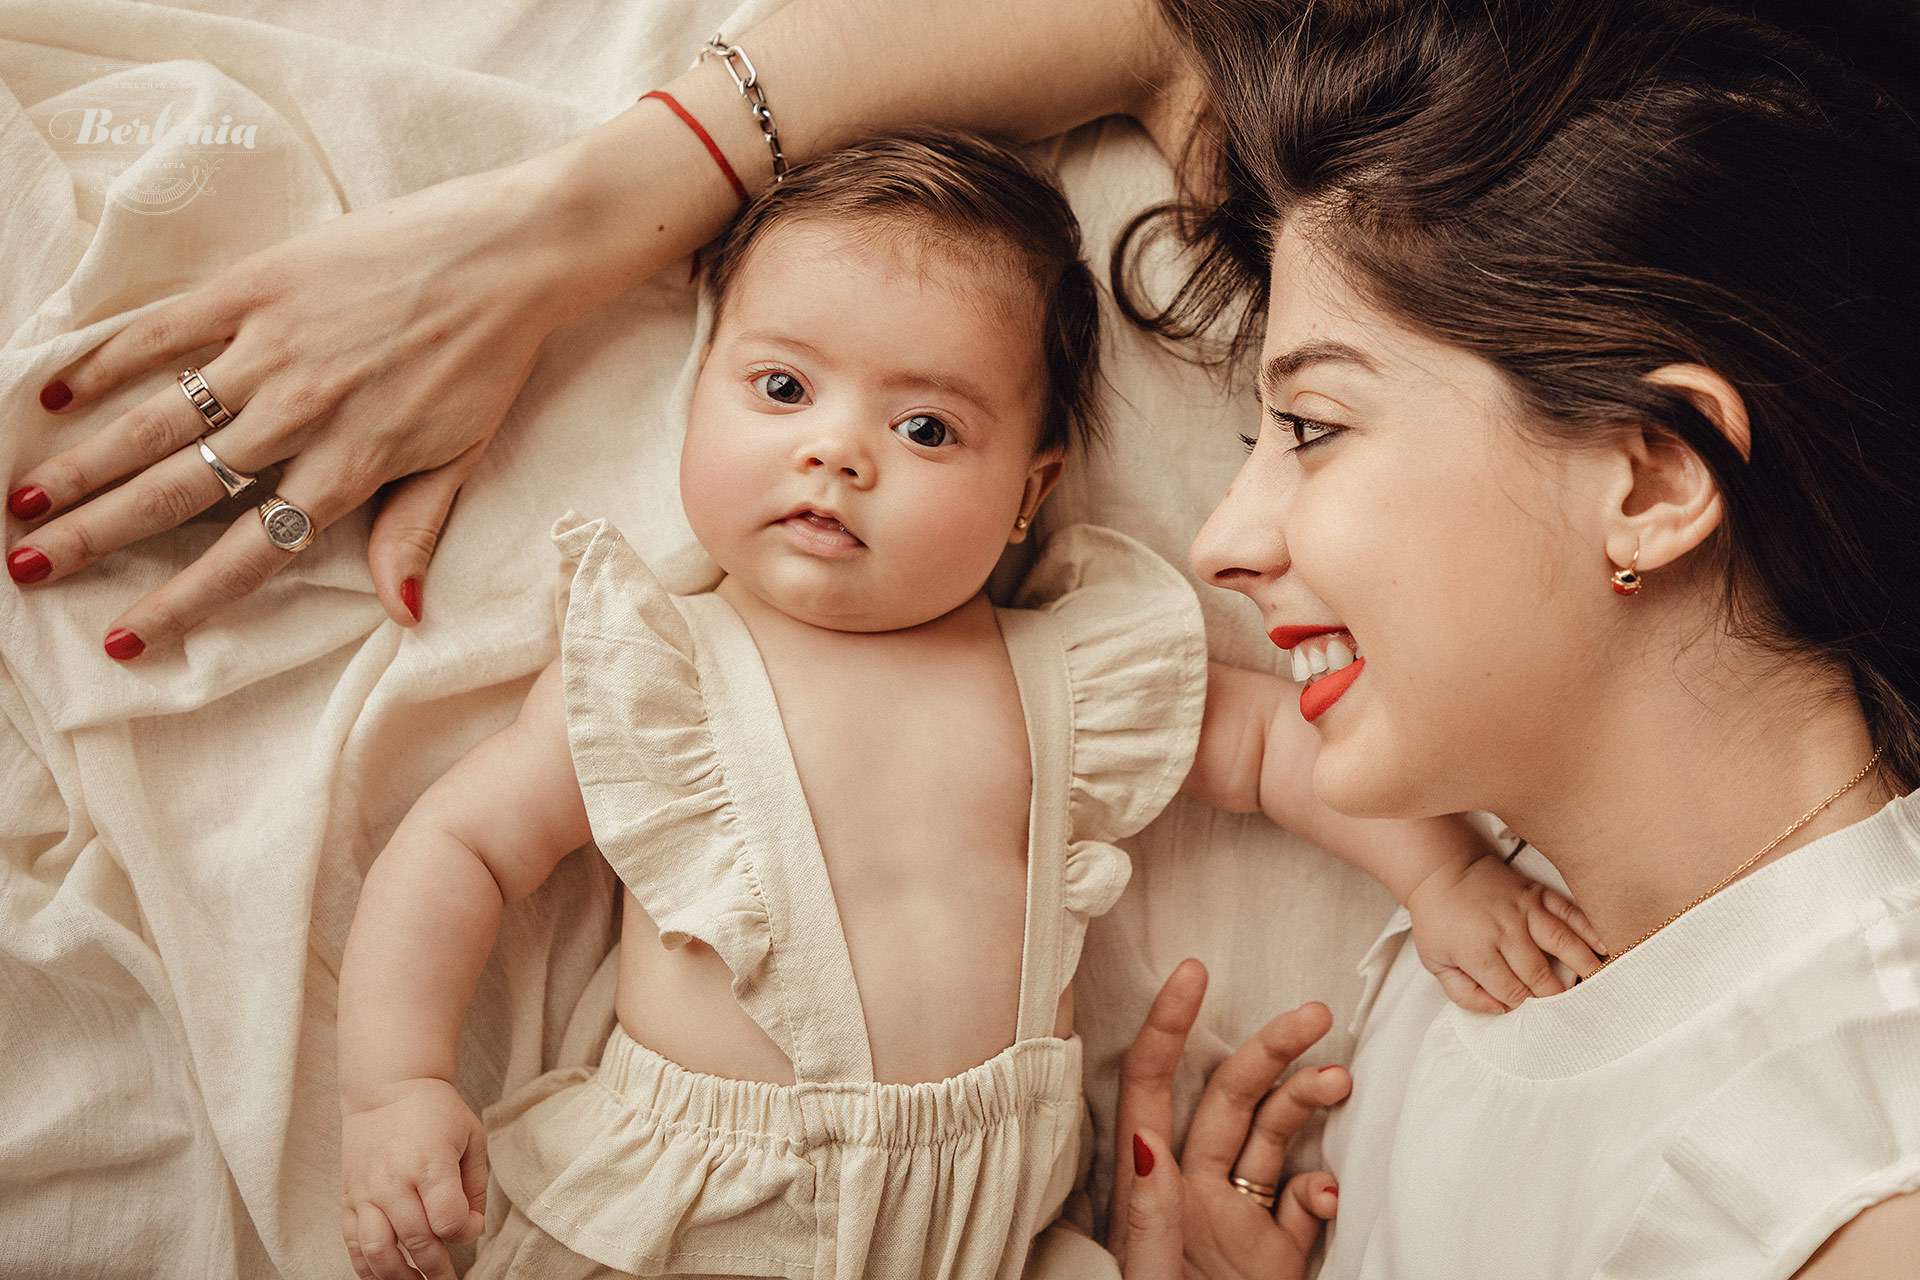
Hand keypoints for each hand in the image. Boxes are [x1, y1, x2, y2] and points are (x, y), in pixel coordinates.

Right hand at [8, 156, 590, 653]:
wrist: (511, 255)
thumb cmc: (491, 361)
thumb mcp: (465, 457)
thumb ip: (418, 531)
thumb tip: (402, 613)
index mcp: (353, 467)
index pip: (251, 554)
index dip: (182, 602)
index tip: (124, 637)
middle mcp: (301, 416)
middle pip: (179, 492)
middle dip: (98, 537)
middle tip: (28, 566)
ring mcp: (274, 349)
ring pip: (157, 420)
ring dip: (84, 463)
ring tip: (24, 500)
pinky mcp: (259, 286)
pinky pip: (167, 330)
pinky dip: (109, 361)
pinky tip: (59, 394)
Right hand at [340, 1078, 488, 1279]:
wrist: (386, 1090)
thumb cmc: (434, 1112)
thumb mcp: (471, 1137)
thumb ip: (476, 1185)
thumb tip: (472, 1228)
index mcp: (430, 1164)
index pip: (447, 1219)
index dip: (464, 1233)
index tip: (470, 1228)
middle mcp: (394, 1181)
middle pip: (417, 1241)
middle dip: (437, 1267)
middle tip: (449, 1278)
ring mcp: (367, 1192)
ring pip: (378, 1252)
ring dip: (400, 1277)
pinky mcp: (348, 1199)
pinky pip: (352, 1244)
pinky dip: (367, 1268)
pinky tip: (386, 1275)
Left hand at [1109, 960, 1348, 1279]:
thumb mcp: (1149, 1277)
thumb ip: (1152, 1215)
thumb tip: (1148, 1145)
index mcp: (1147, 1187)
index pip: (1149, 1085)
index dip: (1168, 1026)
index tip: (1195, 972)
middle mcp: (1191, 1191)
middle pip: (1227, 1098)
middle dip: (1270, 1050)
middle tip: (1317, 1015)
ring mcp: (1237, 1219)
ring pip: (1274, 1138)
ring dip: (1307, 1104)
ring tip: (1341, 1082)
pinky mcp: (1278, 1253)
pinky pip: (1305, 1204)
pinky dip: (1324, 1190)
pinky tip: (1329, 1195)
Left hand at [1405, 853, 1606, 1012]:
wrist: (1441, 870)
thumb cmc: (1439, 920)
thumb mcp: (1436, 962)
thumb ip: (1464, 994)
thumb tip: (1501, 1011)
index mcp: (1478, 951)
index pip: (1512, 991)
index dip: (1526, 1007)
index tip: (1539, 1016)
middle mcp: (1505, 931)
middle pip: (1540, 974)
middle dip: (1559, 997)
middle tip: (1580, 1013)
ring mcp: (1524, 910)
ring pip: (1563, 943)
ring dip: (1585, 966)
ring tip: (1603, 985)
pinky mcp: (1537, 893)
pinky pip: (1570, 912)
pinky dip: (1590, 929)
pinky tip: (1606, 945)